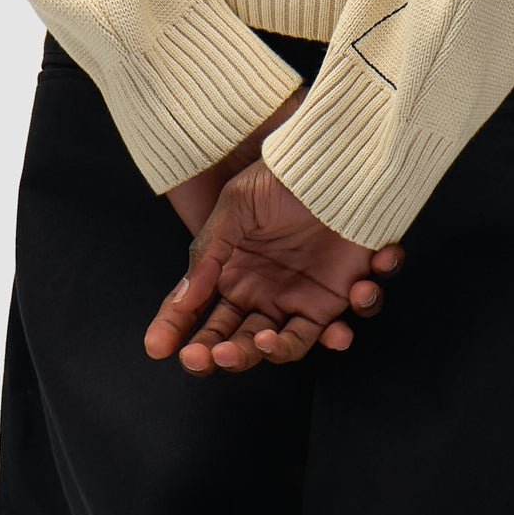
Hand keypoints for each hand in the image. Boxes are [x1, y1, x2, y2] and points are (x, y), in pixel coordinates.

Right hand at [161, 83, 381, 359]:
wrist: (332, 159)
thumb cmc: (280, 178)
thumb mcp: (236, 205)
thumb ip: (208, 252)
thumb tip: (183, 299)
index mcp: (231, 274)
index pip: (197, 312)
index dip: (176, 332)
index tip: (159, 349)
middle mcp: (264, 294)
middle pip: (240, 344)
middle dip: (227, 356)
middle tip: (219, 355)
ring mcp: (302, 298)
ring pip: (288, 347)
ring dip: (278, 353)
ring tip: (269, 341)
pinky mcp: (340, 295)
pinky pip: (345, 323)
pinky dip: (347, 324)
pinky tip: (353, 292)